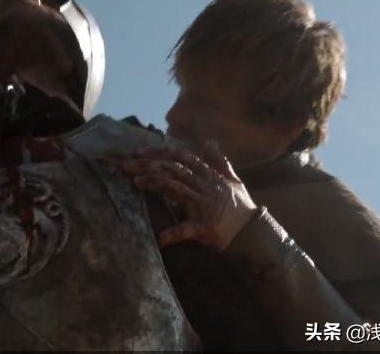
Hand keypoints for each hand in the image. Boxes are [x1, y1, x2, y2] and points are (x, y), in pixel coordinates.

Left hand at [122, 140, 257, 251]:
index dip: (160, 153)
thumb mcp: (232, 180)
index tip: (139, 152)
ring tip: (136, 182)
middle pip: (174, 170)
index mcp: (210, 175)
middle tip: (127, 165)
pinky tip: (159, 237)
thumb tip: (210, 141)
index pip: (181, 158)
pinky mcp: (205, 227)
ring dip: (155, 184)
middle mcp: (205, 186)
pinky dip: (172, 234)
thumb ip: (219, 161)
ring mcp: (204, 206)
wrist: (252, 232)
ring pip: (177, 189)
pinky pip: (186, 230)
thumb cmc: (240, 206)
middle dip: (149, 165)